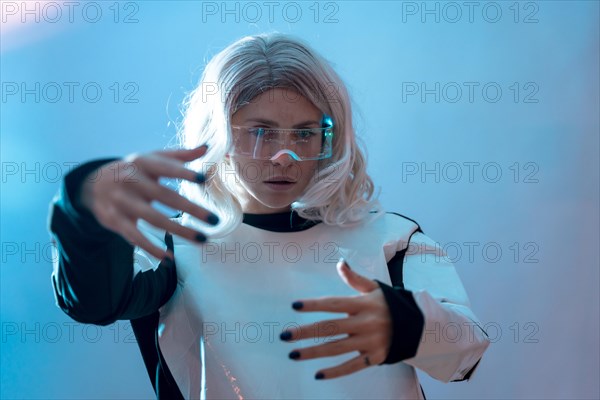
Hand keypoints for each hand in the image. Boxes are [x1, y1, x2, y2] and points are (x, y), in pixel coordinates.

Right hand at [79, 144, 217, 260]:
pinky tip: (169, 258)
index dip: (184, 172)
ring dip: (179, 231)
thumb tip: (207, 147)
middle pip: (165, 196)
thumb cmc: (135, 170)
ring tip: (202, 239)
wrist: (93, 184)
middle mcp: (130, 181)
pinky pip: (134, 236)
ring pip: (153, 219)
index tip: (204, 179)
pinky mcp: (114, 220)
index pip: (165, 167)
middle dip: (191, 209)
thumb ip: (180, 156)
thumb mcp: (152, 159)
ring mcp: (121, 202)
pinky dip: (151, 248)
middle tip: (215, 219)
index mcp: (142, 163)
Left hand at [280, 258, 392, 379]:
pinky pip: (352, 366)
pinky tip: (317, 374)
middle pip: (330, 328)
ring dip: (313, 352)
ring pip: (336, 349)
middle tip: (284, 335)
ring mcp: (370, 342)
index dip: (314, 305)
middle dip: (305, 332)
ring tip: (293, 354)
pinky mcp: (374, 357)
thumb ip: (355, 278)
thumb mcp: (374, 288)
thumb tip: (340, 262)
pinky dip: (335, 372)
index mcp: (364, 304)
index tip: (294, 306)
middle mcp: (366, 323)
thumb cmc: (388, 304)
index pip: (333, 304)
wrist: (417, 325)